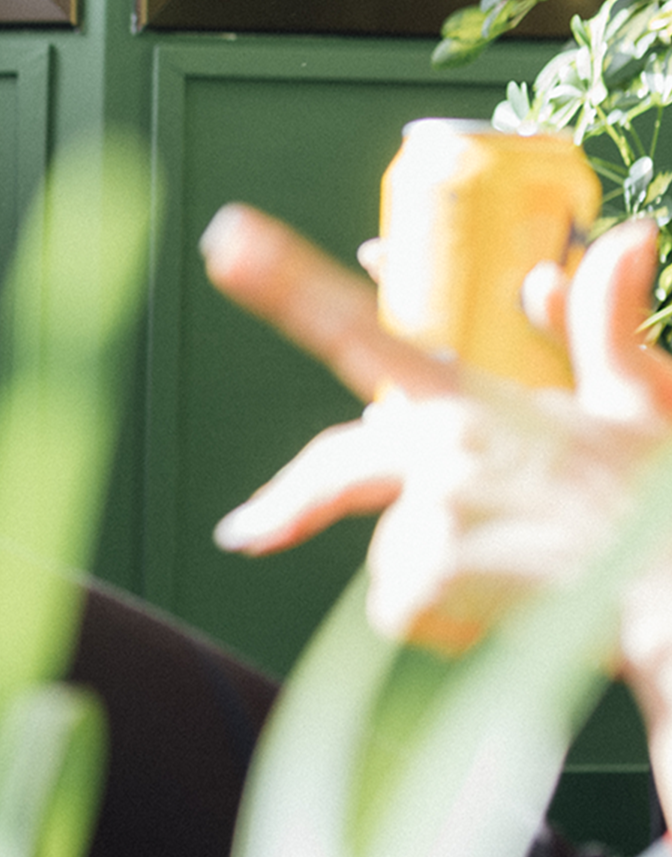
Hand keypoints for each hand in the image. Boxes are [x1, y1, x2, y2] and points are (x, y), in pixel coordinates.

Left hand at [203, 203, 671, 811]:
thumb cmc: (660, 500)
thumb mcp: (638, 405)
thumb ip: (603, 326)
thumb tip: (627, 234)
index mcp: (469, 398)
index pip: (360, 331)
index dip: (289, 284)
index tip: (227, 240)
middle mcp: (441, 445)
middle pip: (335, 466)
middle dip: (287, 505)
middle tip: (247, 533)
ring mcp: (434, 509)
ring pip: (389, 548)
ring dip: (427, 569)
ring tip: (513, 572)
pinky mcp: (435, 575)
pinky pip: (400, 607)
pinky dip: (439, 621)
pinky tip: (501, 613)